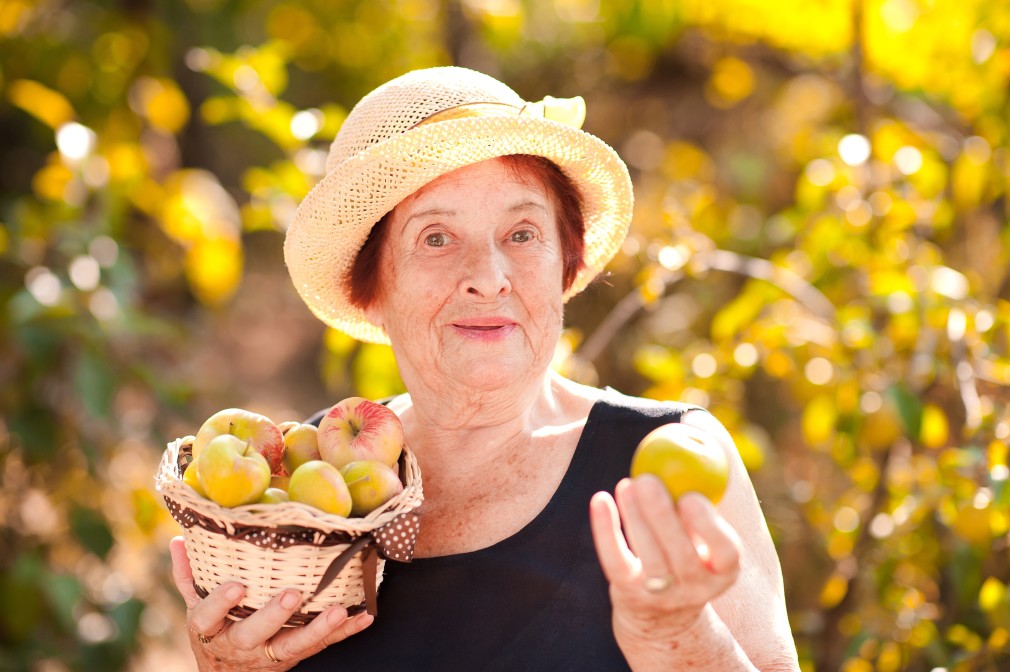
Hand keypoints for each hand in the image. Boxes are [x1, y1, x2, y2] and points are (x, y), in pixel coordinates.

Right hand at [170, 536, 373, 669]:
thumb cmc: (216, 630)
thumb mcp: (196, 606)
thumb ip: (188, 575)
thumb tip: (179, 539)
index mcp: (211, 629)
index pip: (208, 617)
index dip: (220, 603)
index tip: (236, 585)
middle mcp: (240, 643)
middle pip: (253, 633)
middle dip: (273, 615)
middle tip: (293, 594)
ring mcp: (269, 653)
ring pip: (293, 645)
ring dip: (317, 629)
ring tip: (337, 610)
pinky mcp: (295, 655)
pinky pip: (322, 645)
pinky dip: (344, 631)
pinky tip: (364, 616)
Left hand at [589, 476, 741, 644]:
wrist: (661, 614)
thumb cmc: (687, 551)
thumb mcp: (705, 534)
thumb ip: (701, 490)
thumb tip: (693, 427)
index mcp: (724, 569)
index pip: (727, 553)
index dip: (710, 527)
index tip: (691, 496)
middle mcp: (696, 587)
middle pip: (681, 555)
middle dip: (663, 516)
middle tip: (648, 479)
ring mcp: (662, 595)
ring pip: (649, 558)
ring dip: (635, 518)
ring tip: (628, 484)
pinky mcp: (628, 592)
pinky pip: (615, 560)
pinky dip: (606, 530)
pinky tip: (601, 499)